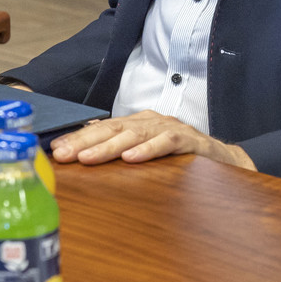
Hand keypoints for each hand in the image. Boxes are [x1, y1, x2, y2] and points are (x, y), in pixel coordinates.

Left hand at [48, 109, 255, 169]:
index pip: (102, 128)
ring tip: (87, 157)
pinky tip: (132, 158)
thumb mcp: (147, 153)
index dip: (78, 138)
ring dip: (110, 145)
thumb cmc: (180, 158)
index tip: (54, 151)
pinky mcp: (190, 140)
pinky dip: (149, 149)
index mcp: (138, 123)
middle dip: (85, 141)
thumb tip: (83, 152)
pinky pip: (167, 143)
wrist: (226, 160)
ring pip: (135, 134)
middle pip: (113, 127)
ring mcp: (170, 128)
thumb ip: (121, 149)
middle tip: (62, 154)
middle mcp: (151, 121)